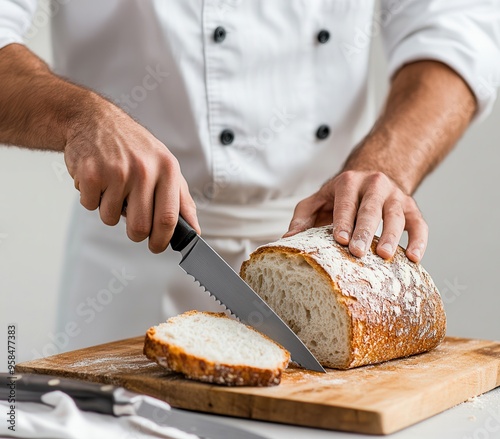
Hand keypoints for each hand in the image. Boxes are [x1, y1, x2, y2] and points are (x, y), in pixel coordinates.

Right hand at [64, 98, 199, 252]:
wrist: (94, 119)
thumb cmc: (134, 146)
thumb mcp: (165, 164)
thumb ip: (181, 199)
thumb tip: (193, 230)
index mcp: (167, 169)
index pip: (169, 218)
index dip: (162, 240)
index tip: (157, 247)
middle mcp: (144, 170)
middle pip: (140, 227)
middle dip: (135, 234)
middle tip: (132, 225)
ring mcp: (117, 171)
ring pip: (111, 218)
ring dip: (110, 210)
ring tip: (113, 188)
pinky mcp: (91, 173)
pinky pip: (90, 206)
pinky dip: (92, 199)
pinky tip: (98, 179)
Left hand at [284, 170, 427, 261]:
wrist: (372, 178)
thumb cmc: (340, 196)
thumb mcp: (318, 200)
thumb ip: (303, 217)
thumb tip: (288, 240)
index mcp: (349, 182)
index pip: (346, 203)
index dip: (343, 221)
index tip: (340, 240)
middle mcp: (375, 185)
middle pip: (370, 209)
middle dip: (365, 231)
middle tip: (358, 252)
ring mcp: (395, 196)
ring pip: (396, 216)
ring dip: (392, 236)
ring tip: (385, 256)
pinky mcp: (411, 208)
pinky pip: (419, 224)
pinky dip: (419, 240)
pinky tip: (414, 258)